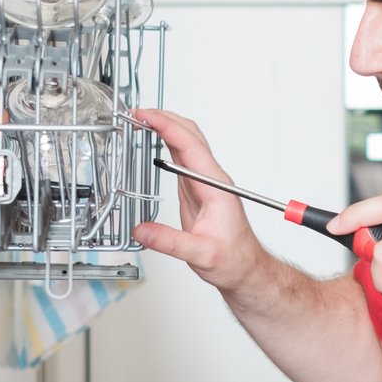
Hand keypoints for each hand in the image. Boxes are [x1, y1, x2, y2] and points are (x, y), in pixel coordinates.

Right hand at [128, 109, 265, 291]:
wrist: (244, 268)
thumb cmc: (233, 259)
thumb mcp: (201, 254)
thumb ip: (171, 242)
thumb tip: (142, 231)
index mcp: (217, 188)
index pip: (191, 147)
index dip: (168, 127)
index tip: (146, 116)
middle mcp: (212, 180)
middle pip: (191, 135)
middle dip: (164, 118)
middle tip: (136, 112)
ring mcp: (204, 182)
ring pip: (186, 142)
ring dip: (165, 126)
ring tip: (140, 118)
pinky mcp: (195, 188)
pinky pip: (181, 156)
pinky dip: (166, 141)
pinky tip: (153, 137)